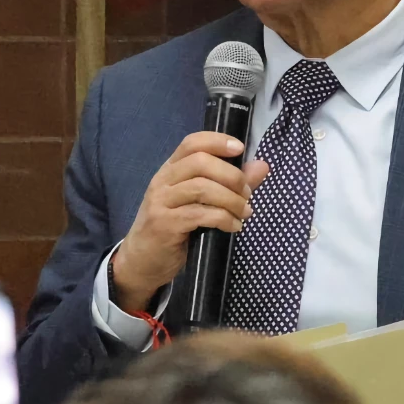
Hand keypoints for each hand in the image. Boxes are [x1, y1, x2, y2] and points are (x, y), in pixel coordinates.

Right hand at [112, 132, 269, 310]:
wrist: (140, 262)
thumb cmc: (172, 229)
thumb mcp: (199, 204)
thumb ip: (230, 183)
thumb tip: (262, 166)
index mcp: (170, 170)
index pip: (192, 143)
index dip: (217, 141)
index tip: (240, 149)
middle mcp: (162, 181)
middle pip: (200, 162)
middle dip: (231, 175)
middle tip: (248, 194)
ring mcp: (161, 202)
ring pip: (202, 188)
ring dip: (231, 199)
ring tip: (245, 212)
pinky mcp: (165, 224)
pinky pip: (200, 214)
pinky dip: (224, 219)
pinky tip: (234, 227)